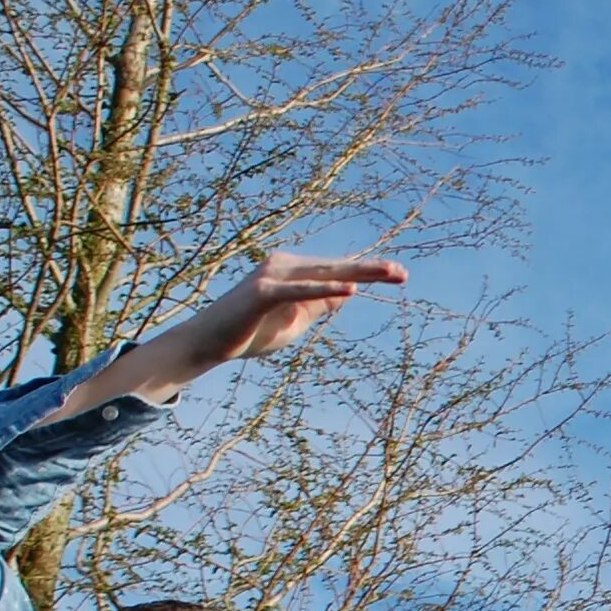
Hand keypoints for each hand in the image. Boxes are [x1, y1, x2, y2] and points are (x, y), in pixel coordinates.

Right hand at [178, 251, 407, 368]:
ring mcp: (272, 277)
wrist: (208, 343)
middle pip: (336, 267)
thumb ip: (316, 306)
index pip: (337, 271)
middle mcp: (284, 266)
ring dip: (356, 275)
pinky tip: (349, 292)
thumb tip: (344, 294)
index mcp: (293, 272)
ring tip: (387, 274)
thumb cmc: (250, 333)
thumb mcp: (294, 321)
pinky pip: (300, 291)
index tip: (399, 275)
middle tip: (402, 272)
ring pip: (323, 274)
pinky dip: (325, 290)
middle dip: (370, 270)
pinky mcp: (263, 293)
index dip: (367, 272)